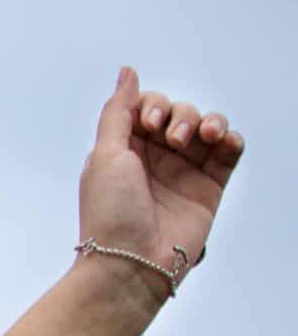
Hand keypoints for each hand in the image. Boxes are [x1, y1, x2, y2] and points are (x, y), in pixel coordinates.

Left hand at [80, 66, 244, 297]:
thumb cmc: (110, 212)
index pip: (148, 107)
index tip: (151, 122)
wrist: (131, 262)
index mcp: (124, 149)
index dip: (154, 105)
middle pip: (179, 113)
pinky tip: (223, 141)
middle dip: (180, 114)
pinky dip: (231, 138)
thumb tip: (128, 72)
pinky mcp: (209, 187)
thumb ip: (118, 111)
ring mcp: (183, 172)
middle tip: (173, 139)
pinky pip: (229, 151)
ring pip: (206, 127)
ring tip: (202, 137)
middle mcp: (154, 158)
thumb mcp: (105, 154)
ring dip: (208, 122)